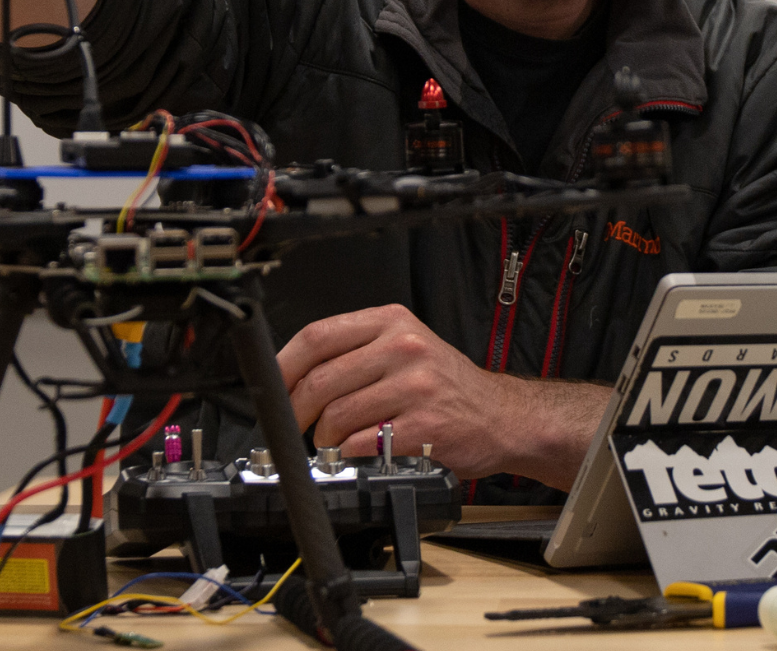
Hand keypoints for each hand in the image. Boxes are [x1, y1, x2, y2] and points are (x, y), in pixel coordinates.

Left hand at [278, 304, 614, 489]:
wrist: (503, 417)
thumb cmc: (448, 387)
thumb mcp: (406, 348)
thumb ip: (356, 353)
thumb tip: (293, 377)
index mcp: (392, 322)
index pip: (317, 336)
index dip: (283, 366)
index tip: (272, 389)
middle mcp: (404, 348)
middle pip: (320, 379)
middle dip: (297, 411)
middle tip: (297, 427)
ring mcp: (415, 386)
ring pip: (337, 414)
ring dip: (323, 439)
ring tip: (332, 443)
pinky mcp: (424, 426)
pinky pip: (362, 442)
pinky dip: (348, 454)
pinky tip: (356, 453)